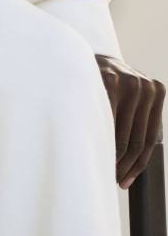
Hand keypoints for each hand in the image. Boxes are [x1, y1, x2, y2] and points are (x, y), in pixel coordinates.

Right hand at [94, 53, 164, 187]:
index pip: (149, 139)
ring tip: (103, 168)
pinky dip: (102, 139)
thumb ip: (138, 118)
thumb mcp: (127, 97)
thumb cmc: (104, 84)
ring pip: (123, 136)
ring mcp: (129, 81)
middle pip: (137, 140)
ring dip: (114, 157)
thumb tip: (136, 165)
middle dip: (124, 165)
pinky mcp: (110, 79)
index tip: (125, 180)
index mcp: (156, 90)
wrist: (79, 54)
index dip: (138, 165)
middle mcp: (146, 85)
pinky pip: (108, 122)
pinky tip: (95, 147)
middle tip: (112, 178)